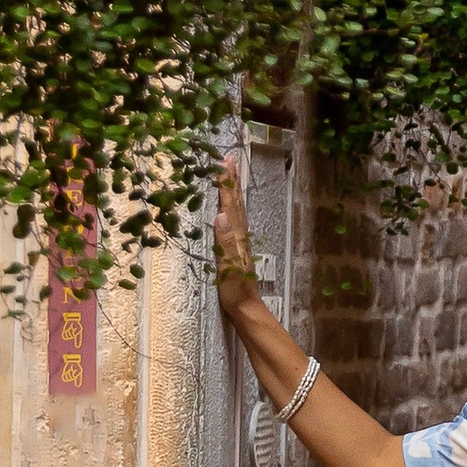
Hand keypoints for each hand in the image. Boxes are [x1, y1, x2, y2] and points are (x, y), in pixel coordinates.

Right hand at [212, 161, 261, 326]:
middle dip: (232, 181)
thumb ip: (225, 241)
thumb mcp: (228, 266)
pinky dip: (231, 207)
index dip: (227, 184)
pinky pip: (234, 219)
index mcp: (236, 236)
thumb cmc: (235, 289)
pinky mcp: (236, 248)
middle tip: (230, 160)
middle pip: (236, 202)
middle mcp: (239, 234)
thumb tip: (221, 215)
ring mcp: (239, 241)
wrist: (245, 307)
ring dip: (233, 191)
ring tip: (231, 175)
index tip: (225, 163)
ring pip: (237, 209)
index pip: (230, 204)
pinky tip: (228, 207)